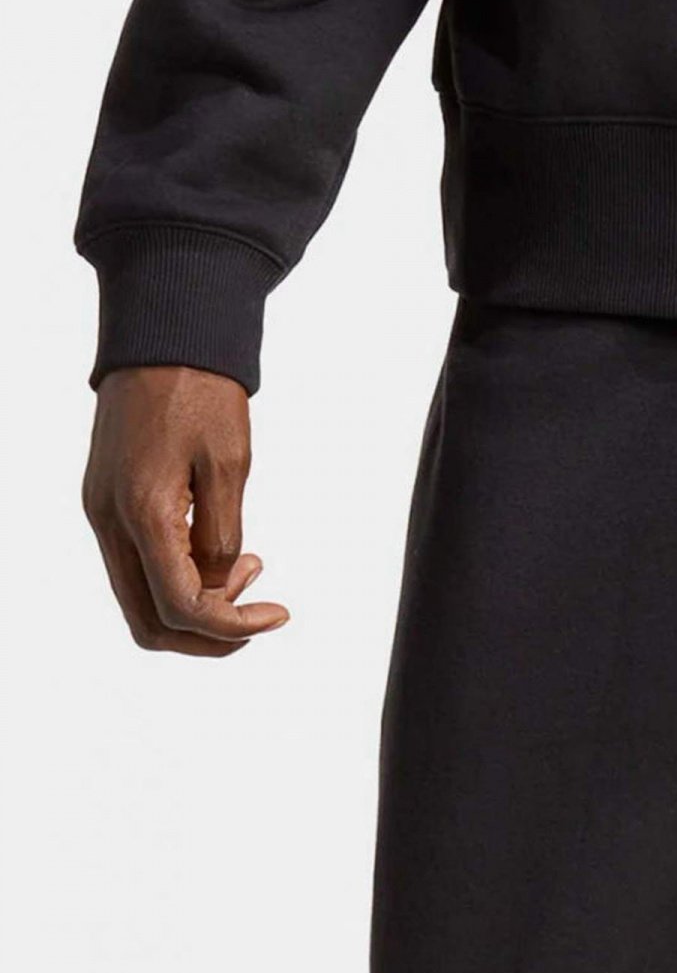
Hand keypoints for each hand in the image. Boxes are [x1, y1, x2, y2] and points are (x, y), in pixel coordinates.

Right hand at [82, 366, 289, 654]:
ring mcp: (101, 513)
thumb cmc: (198, 391)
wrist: (159, 337)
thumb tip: (217, 587)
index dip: (235, 627)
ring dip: (196, 608)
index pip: (183, 609)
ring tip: (246, 569)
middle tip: (260, 611)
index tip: (279, 614)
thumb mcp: (230, 468)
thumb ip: (222, 539)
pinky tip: (218, 554)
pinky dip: (178, 580)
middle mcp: (109, 520)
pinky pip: (137, 568)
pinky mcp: (106, 503)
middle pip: (151, 623)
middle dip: (210, 635)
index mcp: (143, 513)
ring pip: (141, 601)